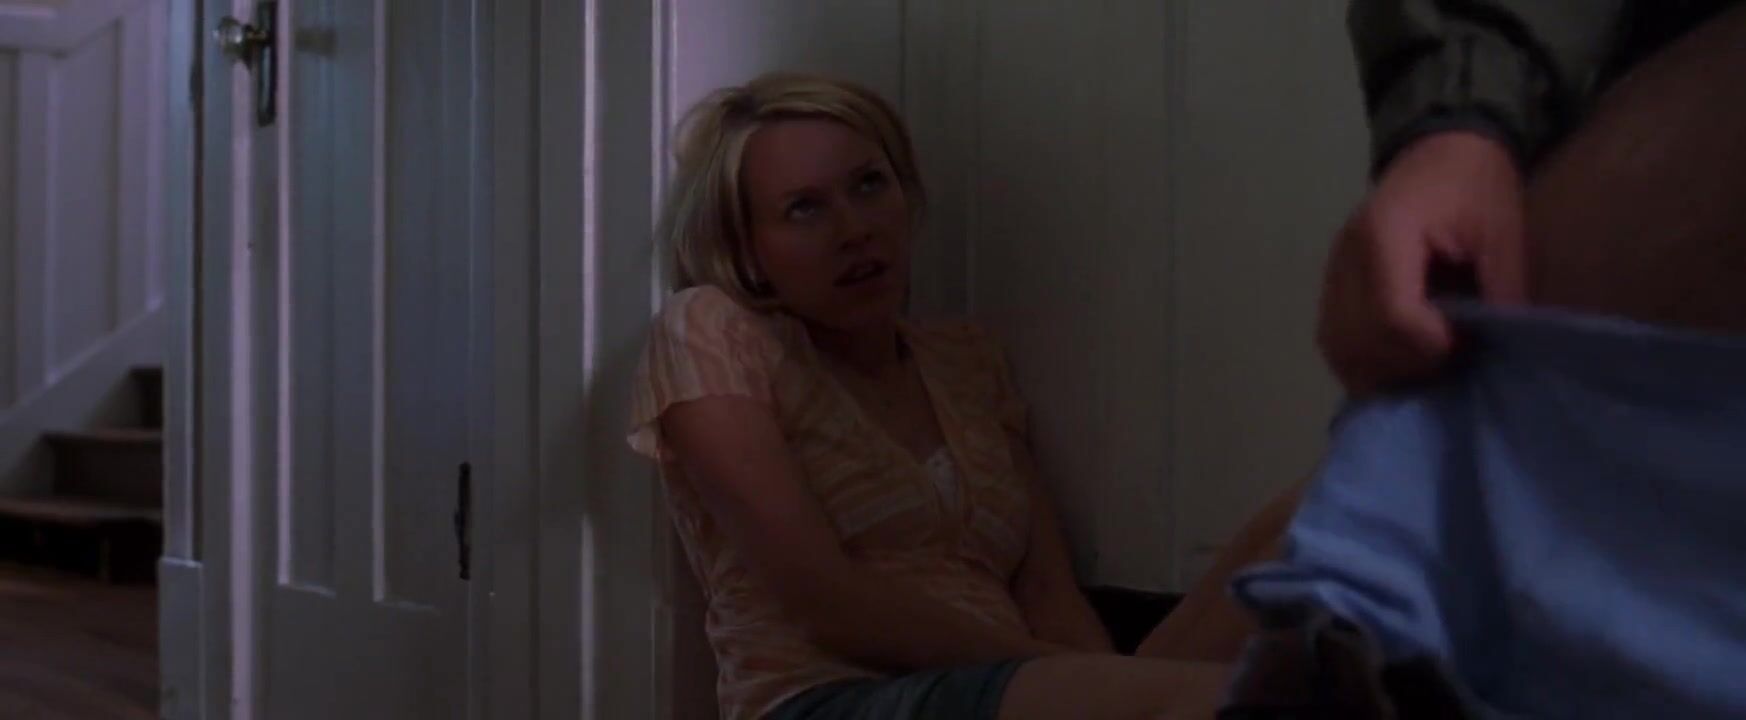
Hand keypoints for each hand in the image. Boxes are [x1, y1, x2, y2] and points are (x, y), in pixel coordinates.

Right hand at [1317, 131, 1526, 396]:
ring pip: (1337, 345)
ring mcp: (1333, 271)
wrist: (1441, 149)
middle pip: (1357, 337)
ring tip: (1421, 368)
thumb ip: (1500, 289)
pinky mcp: (1332, 284)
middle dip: (1406, 363)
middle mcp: (1346, 256)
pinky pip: (1333, 339)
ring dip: (1377, 370)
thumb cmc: (1474, 185)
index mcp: (1386, 234)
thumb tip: (1498, 350)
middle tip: (1448, 361)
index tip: (1464, 345)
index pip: (1392, 313)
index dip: (1429, 344)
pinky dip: (1360, 361)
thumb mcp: (1502, 231)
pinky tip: (1394, 365)